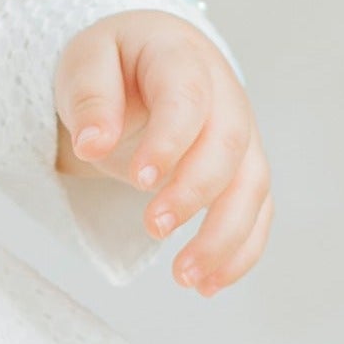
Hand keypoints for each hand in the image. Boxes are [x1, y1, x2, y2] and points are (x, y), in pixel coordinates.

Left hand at [53, 12, 272, 291]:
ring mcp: (241, 135)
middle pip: (227, 145)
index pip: (187, 98)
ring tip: (186, 278)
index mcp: (183, 58)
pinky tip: (209, 285)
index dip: (170, 139)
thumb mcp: (86, 62)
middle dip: (195, 192)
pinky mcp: (244, 171)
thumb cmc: (116, 64)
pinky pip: (257, 212)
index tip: (140, 179)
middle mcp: (225, 95)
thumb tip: (92, 143)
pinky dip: (241, 251)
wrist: (148, 63)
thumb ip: (90, 97)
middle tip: (153, 228)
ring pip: (251, 185)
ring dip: (225, 236)